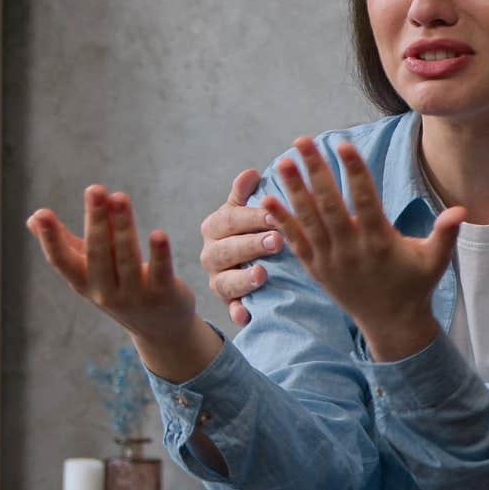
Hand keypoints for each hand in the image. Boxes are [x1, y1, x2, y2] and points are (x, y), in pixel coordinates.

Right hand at [28, 186, 218, 380]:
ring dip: (123, 227)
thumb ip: (66, 244)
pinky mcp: (163, 296)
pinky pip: (160, 272)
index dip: (50, 239)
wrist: (160, 330)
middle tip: (95, 189)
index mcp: (83, 282)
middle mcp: (104, 292)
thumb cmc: (120, 289)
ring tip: (120, 197)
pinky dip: (159, 254)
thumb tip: (33, 218)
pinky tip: (158, 234)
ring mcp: (134, 296)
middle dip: (96, 220)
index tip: (42, 215)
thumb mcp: (90, 272)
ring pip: (127, 258)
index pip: (62, 261)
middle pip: (98, 253)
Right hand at [199, 169, 284, 326]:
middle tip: (277, 241)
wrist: (237, 266)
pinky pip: (231, 310)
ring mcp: (218, 280)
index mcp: (215, 227)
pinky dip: (237, 313)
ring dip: (243, 279)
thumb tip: (250, 173)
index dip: (251, 218)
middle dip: (251, 245)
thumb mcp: (242, 211)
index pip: (229, 220)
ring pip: (225, 281)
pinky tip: (247, 316)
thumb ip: (244, 194)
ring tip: (263, 275)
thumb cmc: (247, 230)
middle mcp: (211, 254)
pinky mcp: (228, 302)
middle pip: (227, 250)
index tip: (275, 215)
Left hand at [264, 136, 465, 361]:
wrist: (391, 323)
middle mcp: (352, 249)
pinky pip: (296, 242)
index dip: (354, 171)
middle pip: (329, 204)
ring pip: (309, 220)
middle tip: (302, 141)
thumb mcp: (435, 260)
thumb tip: (461, 210)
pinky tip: (266, 200)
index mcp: (380, 242)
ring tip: (283, 162)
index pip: (364, 200)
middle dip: (315, 171)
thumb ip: (445, 233)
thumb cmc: (416, 286)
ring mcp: (331, 260)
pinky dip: (281, 222)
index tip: (343, 144)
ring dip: (294, 190)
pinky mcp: (317, 269)